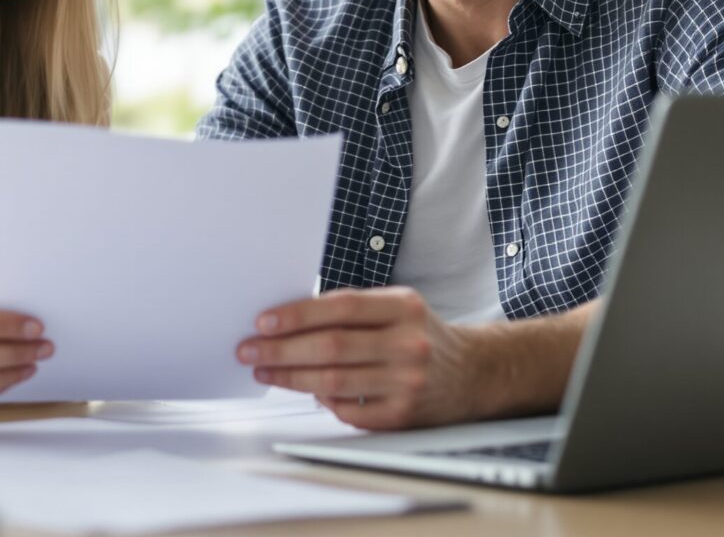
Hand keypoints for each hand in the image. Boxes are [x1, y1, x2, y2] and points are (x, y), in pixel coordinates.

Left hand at [236, 286, 476, 430]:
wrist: (473, 373)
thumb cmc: (422, 336)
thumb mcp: (398, 307)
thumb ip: (353, 310)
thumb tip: (289, 321)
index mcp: (405, 308)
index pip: (341, 308)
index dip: (297, 315)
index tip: (264, 322)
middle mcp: (409, 344)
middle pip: (331, 347)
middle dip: (281, 350)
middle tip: (250, 350)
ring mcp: (407, 382)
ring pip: (333, 382)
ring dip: (290, 377)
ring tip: (265, 371)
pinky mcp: (403, 416)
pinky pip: (348, 411)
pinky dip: (322, 401)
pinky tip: (307, 391)